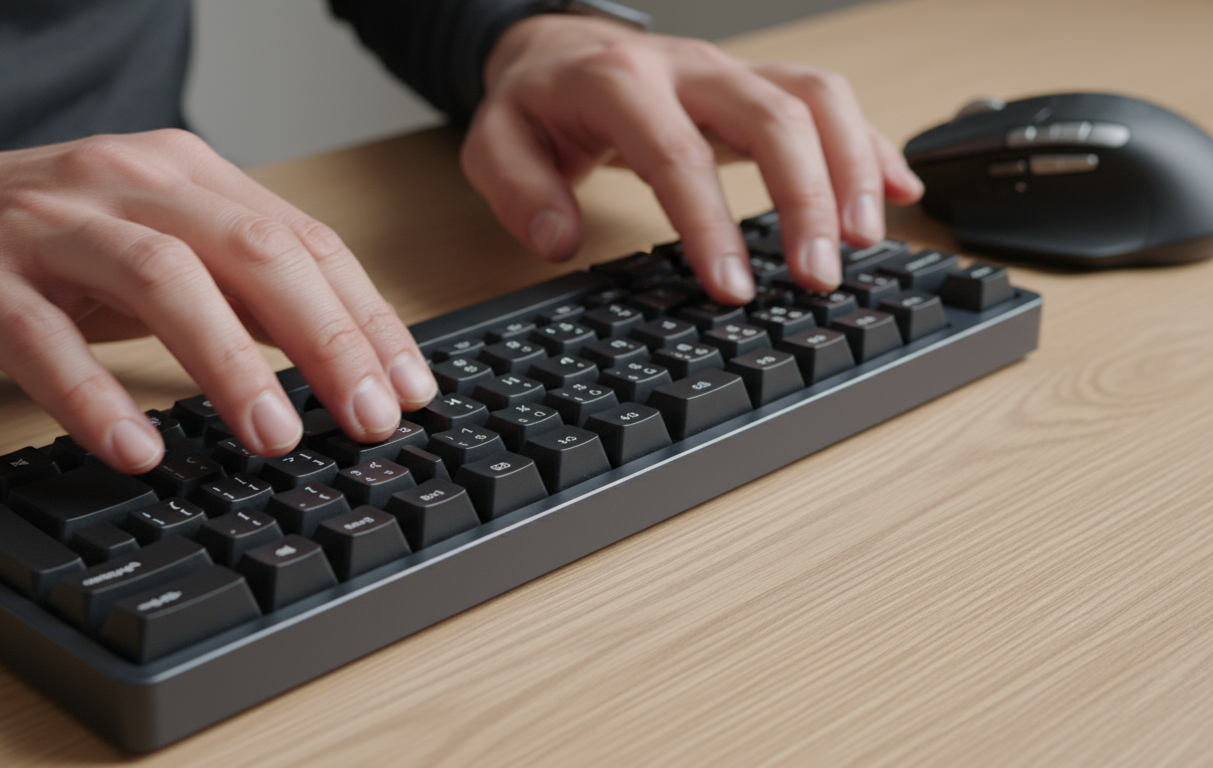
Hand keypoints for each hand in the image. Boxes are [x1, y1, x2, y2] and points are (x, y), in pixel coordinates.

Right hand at [0, 131, 437, 473]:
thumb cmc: (49, 244)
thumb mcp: (160, 247)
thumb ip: (243, 287)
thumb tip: (343, 356)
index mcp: (186, 174)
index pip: (304, 239)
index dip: (366, 316)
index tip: (409, 387)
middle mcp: (127, 183)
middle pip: (250, 251)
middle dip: (324, 338)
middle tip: (368, 416)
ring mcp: (51, 226)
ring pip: (160, 280)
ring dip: (229, 364)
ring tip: (275, 436)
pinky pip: (41, 340)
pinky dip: (94, 396)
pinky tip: (137, 449)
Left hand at [465, 14, 924, 301]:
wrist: (560, 46)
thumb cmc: (537, 103)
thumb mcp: (495, 143)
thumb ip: (518, 190)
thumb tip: (558, 240)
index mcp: (618, 84)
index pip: (676, 153)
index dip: (709, 223)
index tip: (732, 288)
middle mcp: (687, 69)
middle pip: (770, 116)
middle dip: (805, 198)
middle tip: (817, 275)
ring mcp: (731, 71)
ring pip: (815, 97)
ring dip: (851, 168)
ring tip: (866, 241)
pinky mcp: (758, 81)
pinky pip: (830, 99)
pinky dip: (869, 145)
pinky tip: (898, 191)